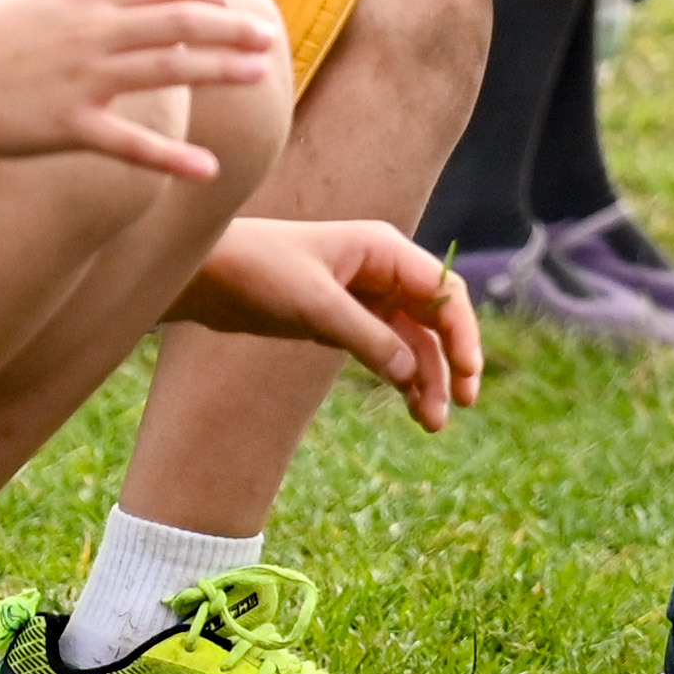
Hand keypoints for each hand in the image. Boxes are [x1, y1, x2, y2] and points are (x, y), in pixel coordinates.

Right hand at [0, 0, 275, 179]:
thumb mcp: (33, 2)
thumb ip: (82, 0)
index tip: (228, 4)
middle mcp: (92, 30)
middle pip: (184, 20)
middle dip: (233, 27)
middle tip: (268, 37)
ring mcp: (83, 77)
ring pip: (172, 68)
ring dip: (223, 69)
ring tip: (258, 74)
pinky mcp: (67, 125)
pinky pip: (131, 144)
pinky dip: (174, 159)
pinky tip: (209, 169)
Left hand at [175, 218, 482, 430]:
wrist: (204, 273)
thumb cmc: (257, 272)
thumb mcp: (314, 305)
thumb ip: (367, 338)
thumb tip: (411, 376)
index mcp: (385, 250)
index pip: (444, 292)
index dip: (463, 334)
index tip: (469, 376)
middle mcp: (383, 270)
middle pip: (435, 319)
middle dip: (450, 362)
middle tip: (459, 407)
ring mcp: (365, 296)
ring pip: (412, 340)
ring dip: (426, 378)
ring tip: (431, 423)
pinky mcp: (343, 319)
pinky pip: (385, 349)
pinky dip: (399, 375)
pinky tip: (409, 404)